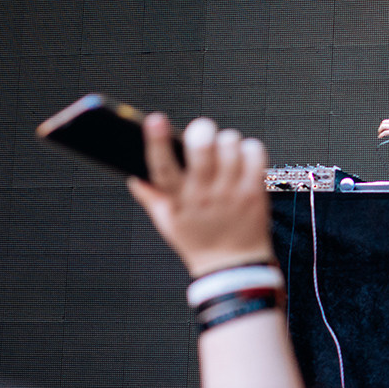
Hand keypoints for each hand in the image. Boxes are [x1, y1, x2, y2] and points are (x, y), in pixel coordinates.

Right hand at [126, 114, 274, 277]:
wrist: (233, 268)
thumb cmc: (198, 241)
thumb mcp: (167, 222)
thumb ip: (151, 196)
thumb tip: (133, 174)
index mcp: (177, 201)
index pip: (162, 168)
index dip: (157, 142)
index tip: (155, 120)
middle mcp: (203, 195)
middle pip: (202, 150)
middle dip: (201, 132)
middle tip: (201, 132)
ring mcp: (231, 193)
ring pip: (230, 146)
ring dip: (226, 140)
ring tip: (224, 149)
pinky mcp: (254, 192)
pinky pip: (255, 154)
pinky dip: (250, 148)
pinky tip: (243, 155)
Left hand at [378, 116, 388, 142]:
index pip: (388, 120)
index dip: (385, 124)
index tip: (384, 127)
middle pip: (384, 122)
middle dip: (381, 126)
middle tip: (380, 130)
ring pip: (383, 126)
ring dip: (380, 130)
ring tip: (379, 133)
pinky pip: (384, 132)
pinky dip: (381, 134)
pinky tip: (380, 136)